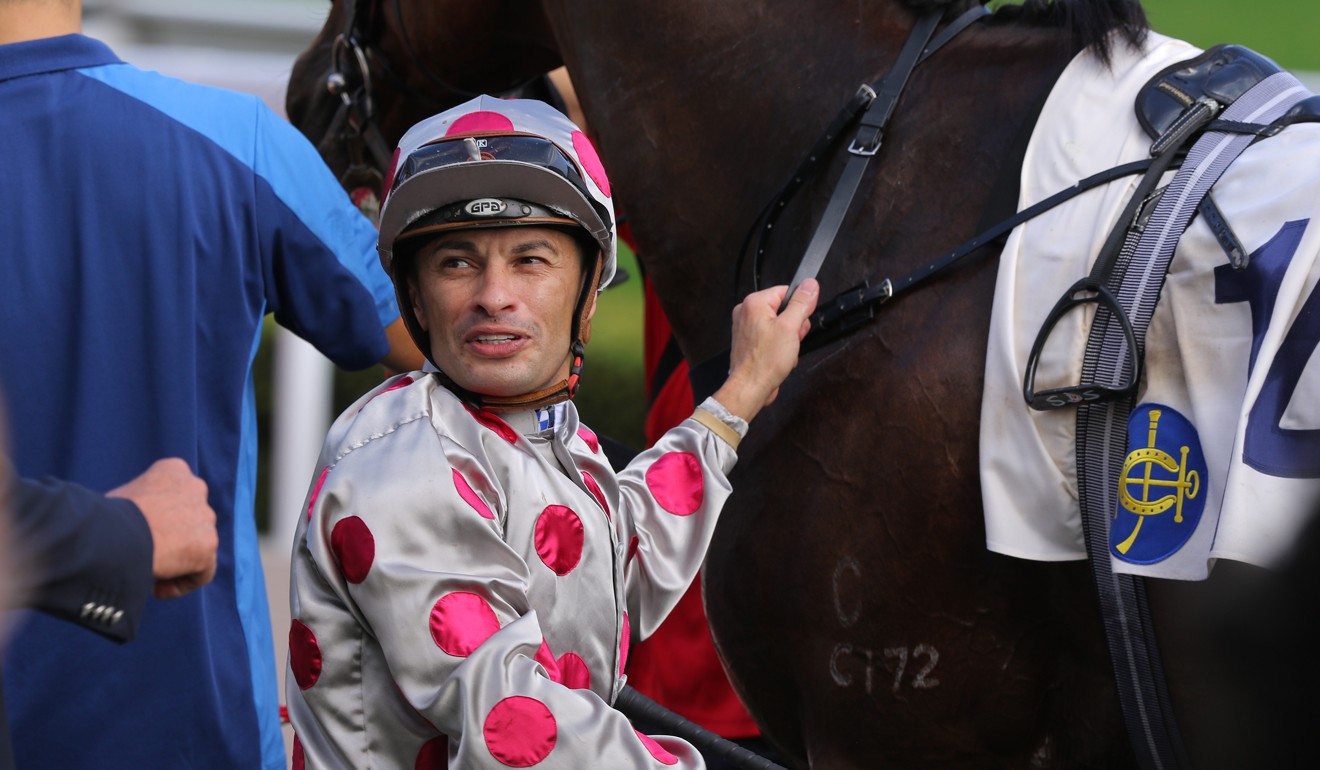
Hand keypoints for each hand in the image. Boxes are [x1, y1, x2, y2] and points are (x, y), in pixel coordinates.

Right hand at [108, 458, 218, 599]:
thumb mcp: (124, 496)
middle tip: (148, 555)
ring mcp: (205, 516)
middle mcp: (196, 488)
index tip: (142, 535)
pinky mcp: (208, 544)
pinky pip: (203, 571)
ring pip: (198, 546)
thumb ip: (143, 503)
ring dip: (178, 562)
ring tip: (150, 573)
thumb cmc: (106, 517)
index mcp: (174, 470)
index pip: (177, 496)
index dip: (162, 519)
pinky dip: (183, 583)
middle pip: (190, 521)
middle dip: (173, 540)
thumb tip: (139, 524)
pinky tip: (158, 589)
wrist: (114, 533)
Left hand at [714, 278, 818, 422]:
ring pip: (780, 325)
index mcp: (754, 303)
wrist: (750, 388)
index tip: (801, 321)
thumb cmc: (765, 362)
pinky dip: (779, 347)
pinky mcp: (750, 341)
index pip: (786, 291)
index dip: (799, 307)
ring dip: (789, 339)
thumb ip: (801, 303)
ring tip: (785, 351)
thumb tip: (810, 284)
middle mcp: (747, 312)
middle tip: (792, 339)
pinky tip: (779, 358)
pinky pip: (772, 337)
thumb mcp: (790, 328)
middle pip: (784, 309)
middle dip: (794, 327)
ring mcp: (747, 328)